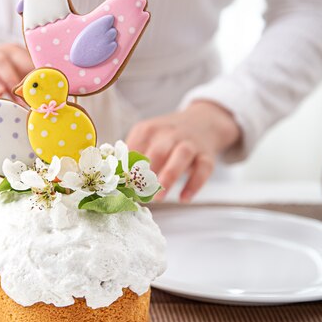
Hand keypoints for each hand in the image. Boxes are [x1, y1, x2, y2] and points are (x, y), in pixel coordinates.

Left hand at [126, 101, 240, 201]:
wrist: (202, 122)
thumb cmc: (166, 138)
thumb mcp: (147, 138)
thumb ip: (132, 156)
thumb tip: (115, 181)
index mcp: (148, 130)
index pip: (135, 149)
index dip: (127, 170)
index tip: (121, 187)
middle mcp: (170, 133)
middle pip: (158, 151)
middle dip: (147, 173)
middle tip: (139, 193)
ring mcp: (190, 143)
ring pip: (181, 156)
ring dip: (169, 176)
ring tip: (158, 197)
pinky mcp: (206, 155)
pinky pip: (203, 169)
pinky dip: (193, 184)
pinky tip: (183, 199)